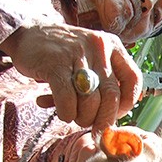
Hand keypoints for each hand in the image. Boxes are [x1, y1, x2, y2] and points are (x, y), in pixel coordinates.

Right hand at [0, 22, 142, 133]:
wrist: (28, 34)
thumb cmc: (63, 54)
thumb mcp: (91, 59)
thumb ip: (105, 81)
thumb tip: (114, 118)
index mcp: (113, 45)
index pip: (133, 80)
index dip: (126, 104)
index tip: (114, 115)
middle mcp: (99, 46)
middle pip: (111, 95)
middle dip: (103, 119)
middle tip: (93, 127)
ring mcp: (77, 53)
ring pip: (90, 101)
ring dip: (82, 117)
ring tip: (74, 116)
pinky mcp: (55, 63)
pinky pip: (67, 99)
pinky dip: (66, 113)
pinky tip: (62, 112)